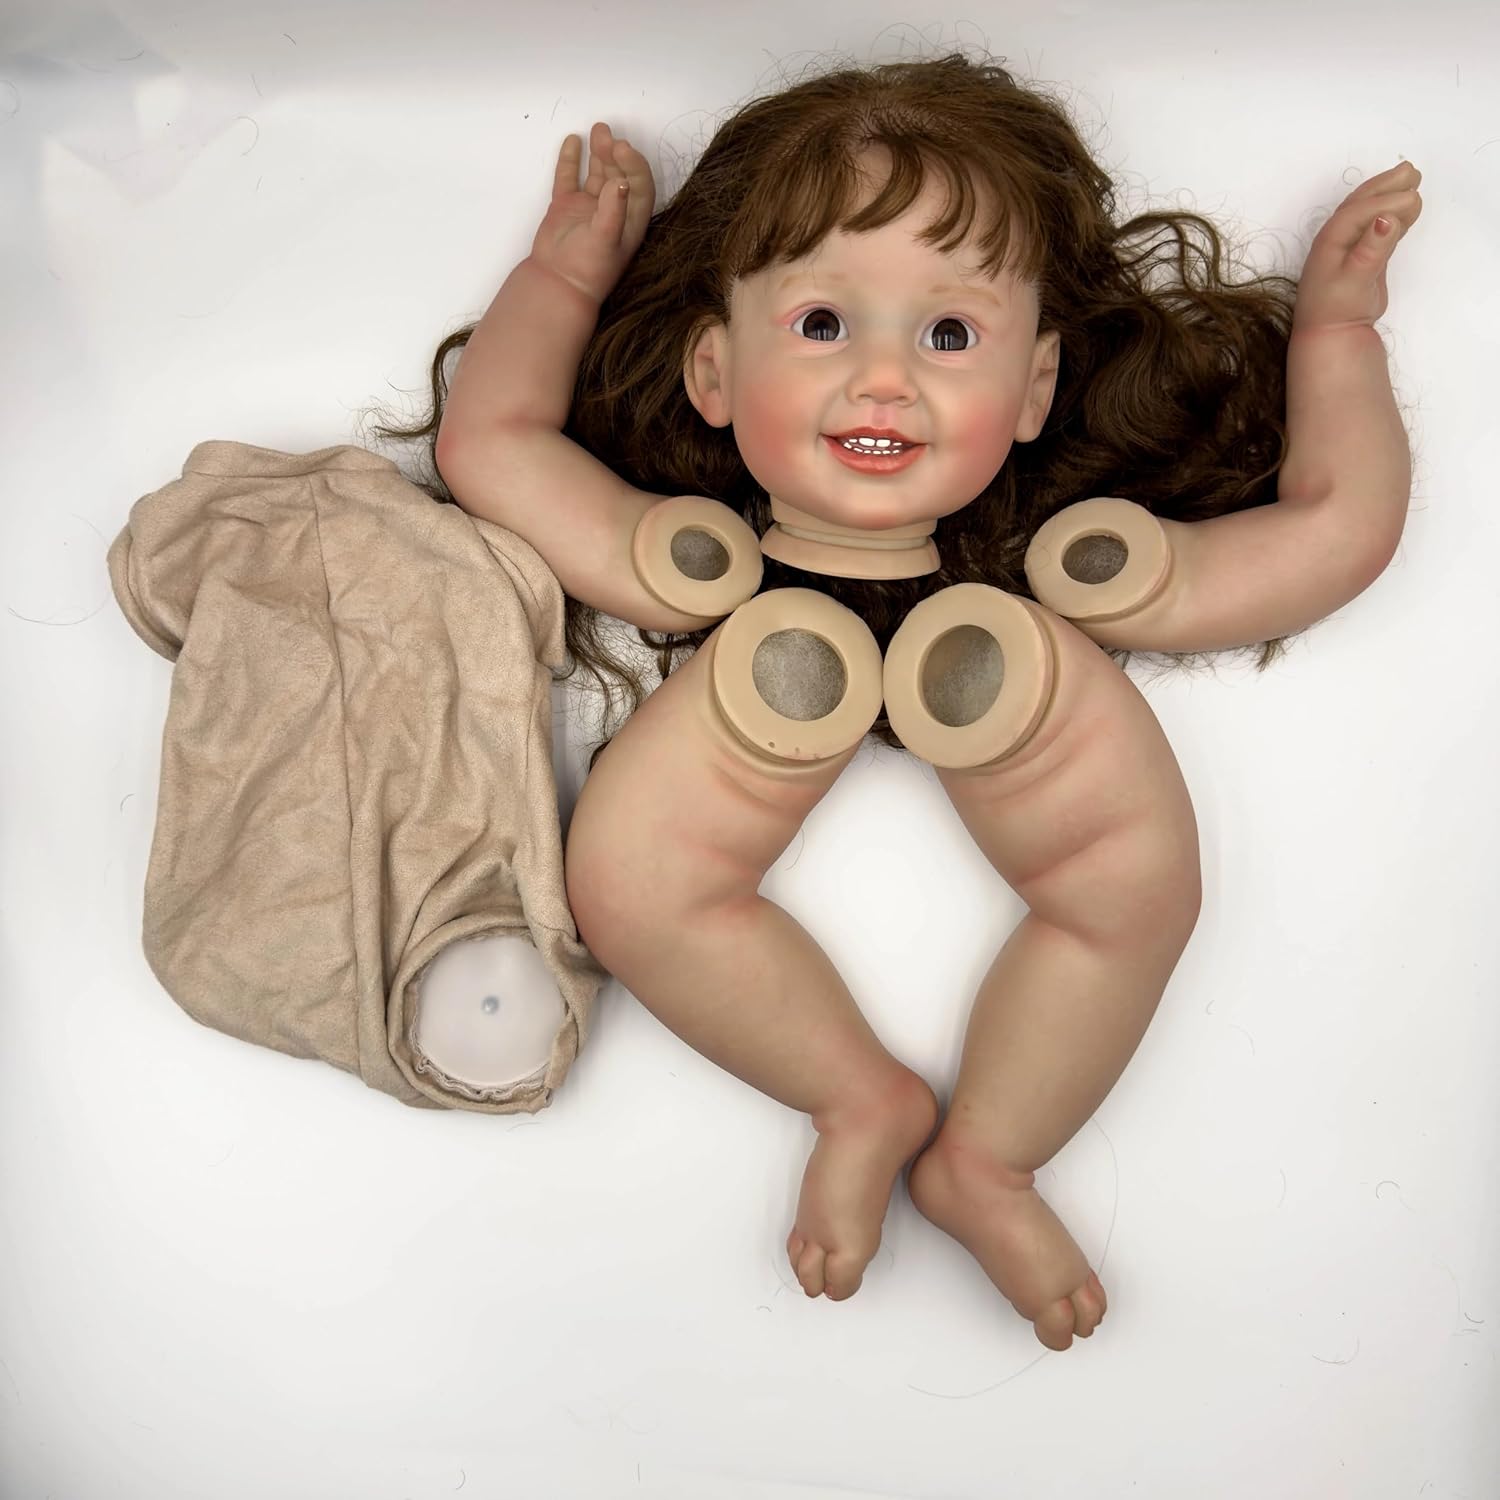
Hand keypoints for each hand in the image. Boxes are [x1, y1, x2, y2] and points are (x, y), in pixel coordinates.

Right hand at [529, 121, 655, 304]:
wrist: (557, 284)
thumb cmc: (588, 270)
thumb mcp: (606, 240)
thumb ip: (613, 210)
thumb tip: (619, 181)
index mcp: (630, 221)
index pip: (639, 185)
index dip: (634, 165)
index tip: (622, 148)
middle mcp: (613, 211)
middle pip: (619, 174)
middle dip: (615, 153)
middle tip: (607, 136)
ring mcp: (589, 207)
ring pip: (597, 172)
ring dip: (599, 152)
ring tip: (597, 130)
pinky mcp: (566, 206)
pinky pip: (569, 177)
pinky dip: (571, 159)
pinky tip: (573, 141)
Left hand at [1293, 161, 1422, 331]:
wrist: (1332, 336)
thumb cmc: (1336, 309)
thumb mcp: (1355, 279)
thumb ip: (1372, 249)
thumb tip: (1387, 218)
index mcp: (1330, 240)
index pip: (1359, 211)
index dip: (1385, 200)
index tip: (1412, 195)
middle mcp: (1338, 240)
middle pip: (1363, 204)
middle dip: (1386, 187)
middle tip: (1412, 171)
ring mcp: (1351, 249)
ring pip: (1372, 216)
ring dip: (1391, 198)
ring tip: (1414, 181)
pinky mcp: (1364, 260)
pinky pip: (1380, 231)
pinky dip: (1394, 219)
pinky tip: (1409, 212)